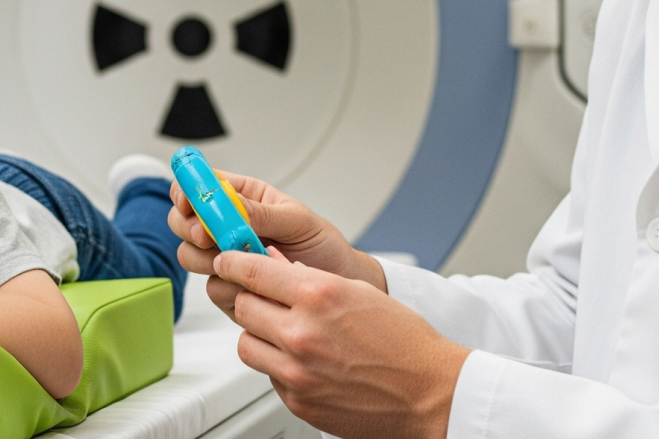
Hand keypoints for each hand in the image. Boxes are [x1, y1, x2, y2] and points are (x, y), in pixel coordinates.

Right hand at [168, 171, 385, 318]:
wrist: (341, 286)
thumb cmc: (323, 247)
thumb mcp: (299, 221)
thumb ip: (262, 213)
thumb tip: (229, 205)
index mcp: (242, 199)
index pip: (200, 187)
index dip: (186, 191)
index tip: (190, 202)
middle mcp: (227, 227)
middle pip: (182, 221)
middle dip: (190, 228)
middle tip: (209, 236)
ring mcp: (225, 259)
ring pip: (189, 256)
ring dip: (208, 259)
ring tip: (242, 261)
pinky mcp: (230, 288)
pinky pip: (212, 287)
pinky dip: (229, 286)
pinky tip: (253, 285)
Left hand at [218, 249, 468, 438]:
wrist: (430, 395)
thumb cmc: (405, 343)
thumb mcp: (358, 292)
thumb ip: (310, 278)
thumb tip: (275, 263)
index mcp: (318, 296)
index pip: (252, 270)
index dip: (233, 261)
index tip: (227, 259)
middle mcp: (301, 333)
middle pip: (242, 306)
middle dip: (249, 297)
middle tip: (261, 296)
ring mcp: (296, 371)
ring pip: (246, 342)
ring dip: (259, 333)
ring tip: (284, 331)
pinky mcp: (297, 400)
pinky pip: (268, 374)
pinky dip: (278, 364)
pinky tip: (305, 360)